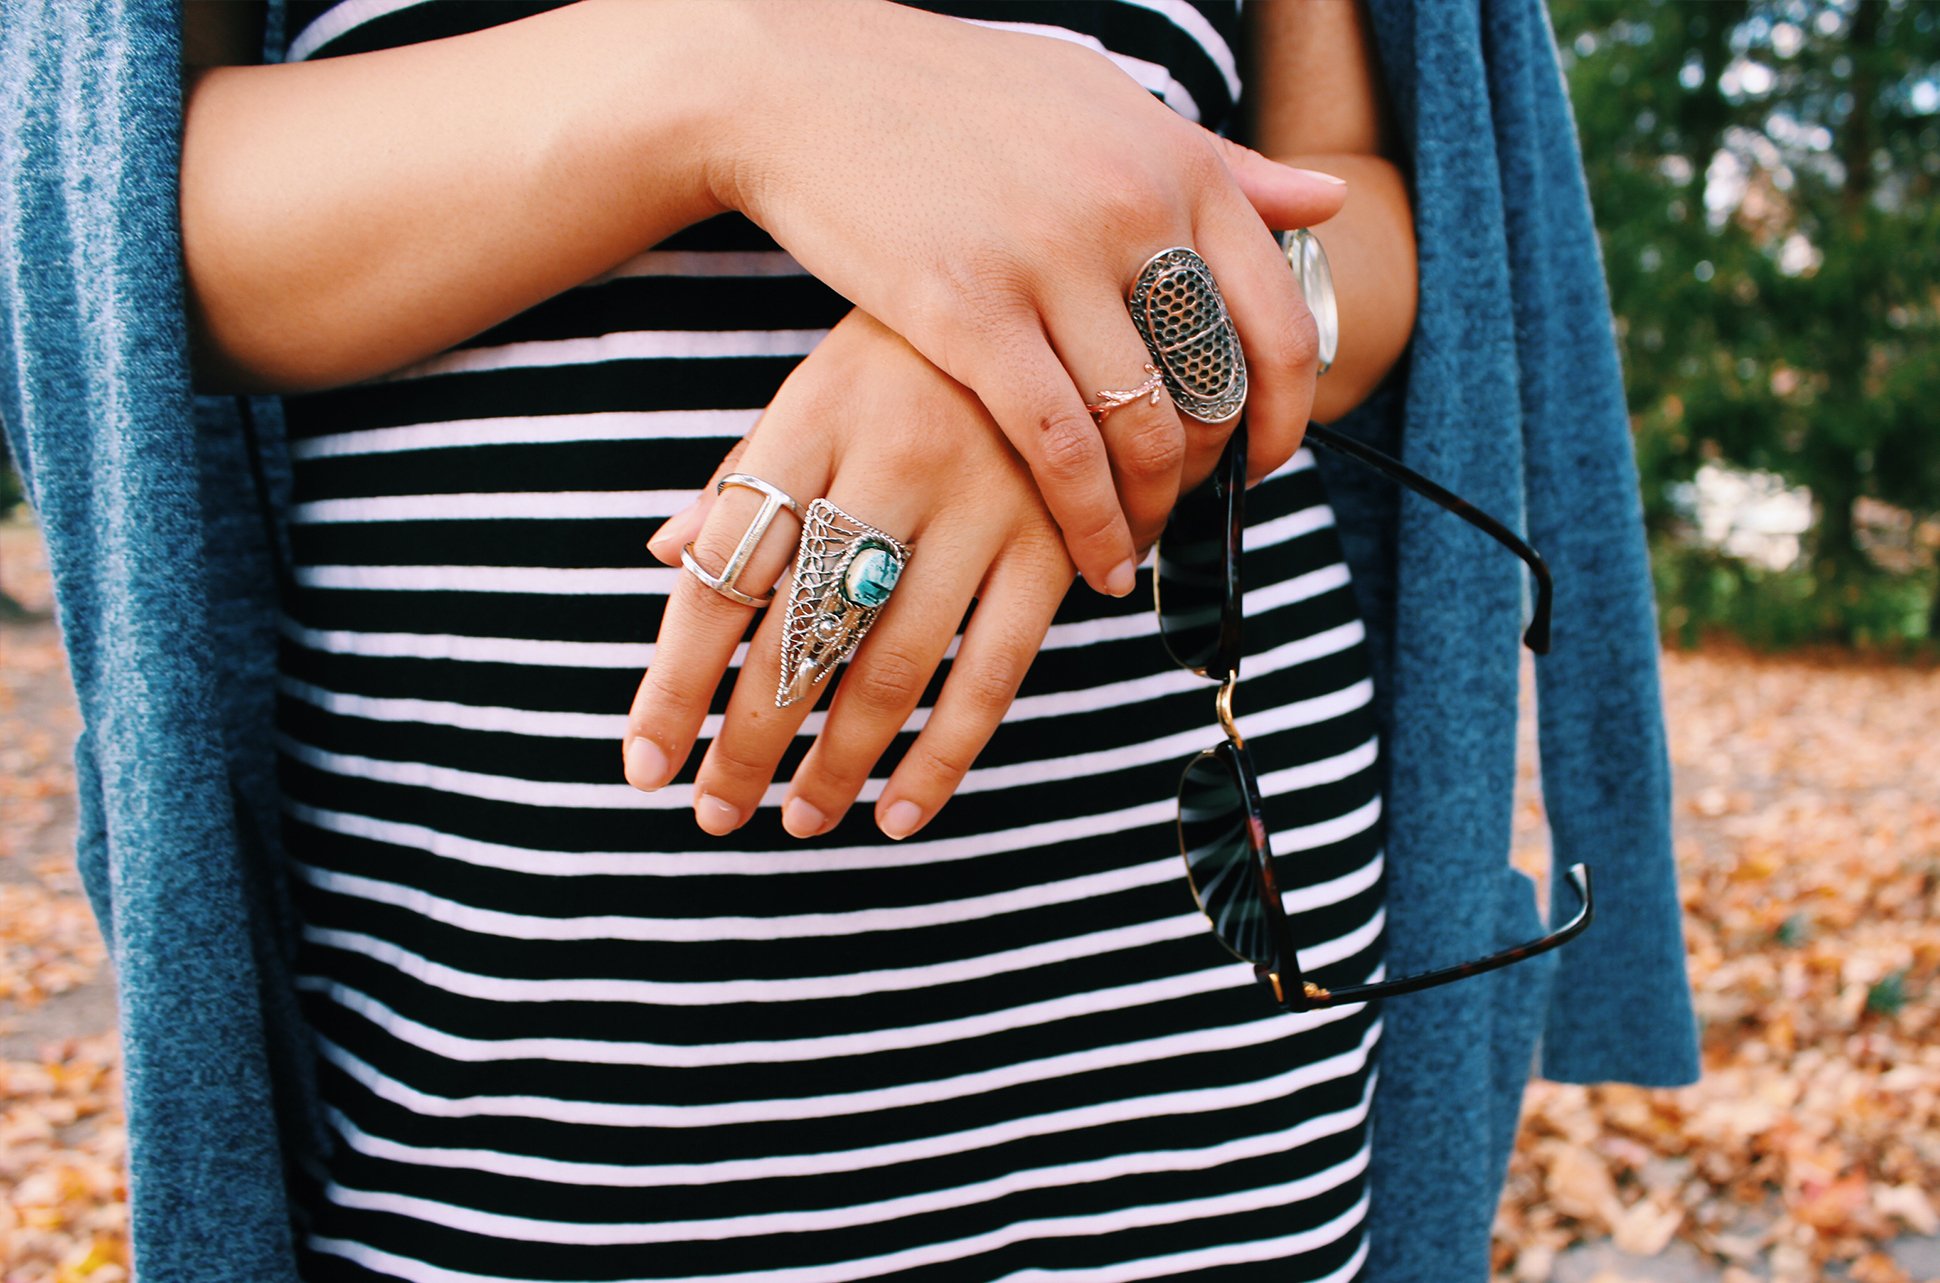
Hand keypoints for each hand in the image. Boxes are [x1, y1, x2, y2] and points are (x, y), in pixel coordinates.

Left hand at [624, 310, 1074, 839]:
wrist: (1067, 280)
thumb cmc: (919, 346)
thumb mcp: (820, 381)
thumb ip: (749, 472)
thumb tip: (662, 554)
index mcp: (812, 417)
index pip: (721, 574)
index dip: (676, 683)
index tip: (645, 765)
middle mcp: (893, 460)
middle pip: (799, 634)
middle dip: (748, 744)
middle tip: (717, 813)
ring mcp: (985, 503)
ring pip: (893, 668)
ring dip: (839, 764)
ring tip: (799, 821)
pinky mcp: (1059, 541)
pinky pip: (995, 674)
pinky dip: (945, 757)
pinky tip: (903, 814)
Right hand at [711, 1, 1345, 592]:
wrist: (809, 83)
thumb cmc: (956, 95)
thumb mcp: (1105, 104)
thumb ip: (1217, 164)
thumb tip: (1325, 203)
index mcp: (1176, 162)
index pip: (1278, 318)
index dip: (1286, 413)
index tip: (1263, 460)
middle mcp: (1130, 209)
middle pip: (1215, 387)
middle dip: (1210, 473)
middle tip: (1183, 509)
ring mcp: (1049, 263)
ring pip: (1144, 430)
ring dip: (1149, 510)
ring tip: (1134, 545)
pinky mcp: (967, 314)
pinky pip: (1058, 446)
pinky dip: (1086, 518)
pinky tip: (1091, 556)